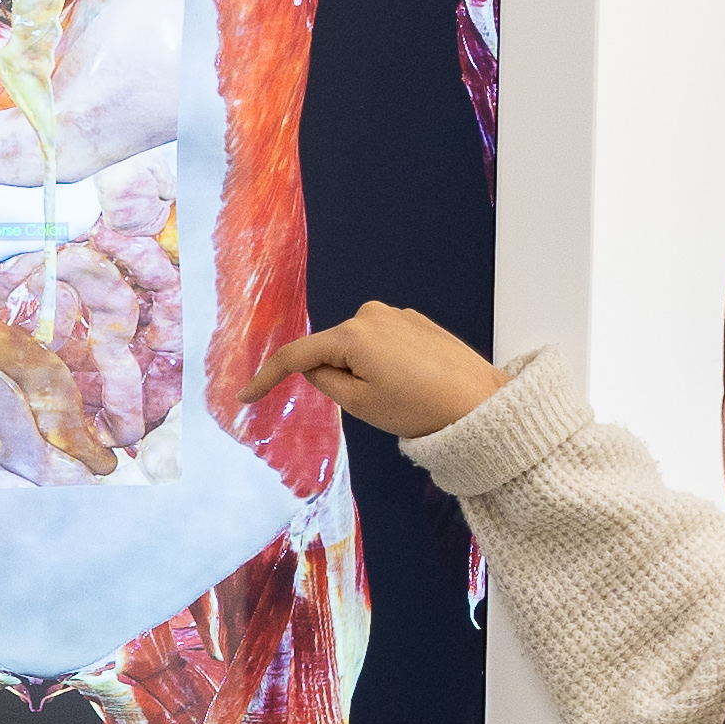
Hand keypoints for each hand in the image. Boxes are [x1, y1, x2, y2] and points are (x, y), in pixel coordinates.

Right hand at [239, 301, 507, 441]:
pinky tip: (411, 381)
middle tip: (373, 405)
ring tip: (399, 395)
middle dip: (337, 374)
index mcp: (352, 335)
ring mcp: (396, 314)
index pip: (297, 356)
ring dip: (363, 368)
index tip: (246, 397)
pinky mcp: (417, 321)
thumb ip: (325, 382)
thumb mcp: (360, 404)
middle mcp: (371, 314)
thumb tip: (312, 367)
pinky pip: (383, 342)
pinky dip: (384, 361)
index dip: (268, 377)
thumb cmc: (417, 410)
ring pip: (358, 346)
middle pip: (332, 349)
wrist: (479, 403)